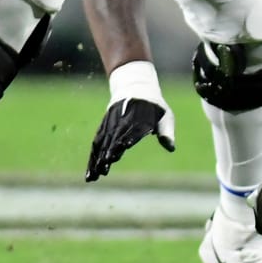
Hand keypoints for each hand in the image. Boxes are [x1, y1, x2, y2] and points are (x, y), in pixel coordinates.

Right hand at [86, 61, 175, 181]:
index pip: (134, 127)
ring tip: (94, 175)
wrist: (134, 86)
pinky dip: (93, 157)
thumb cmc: (154, 106)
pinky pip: (97, 143)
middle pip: (114, 136)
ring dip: (97, 158)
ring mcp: (111, 122)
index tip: (123, 148)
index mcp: (140, 115)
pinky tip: (90, 171)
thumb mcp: (165, 115)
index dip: (129, 136)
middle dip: (109, 151)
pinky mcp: (104, 126)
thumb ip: (166, 131)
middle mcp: (123, 118)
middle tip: (105, 167)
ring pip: (102, 141)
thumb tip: (171, 148)